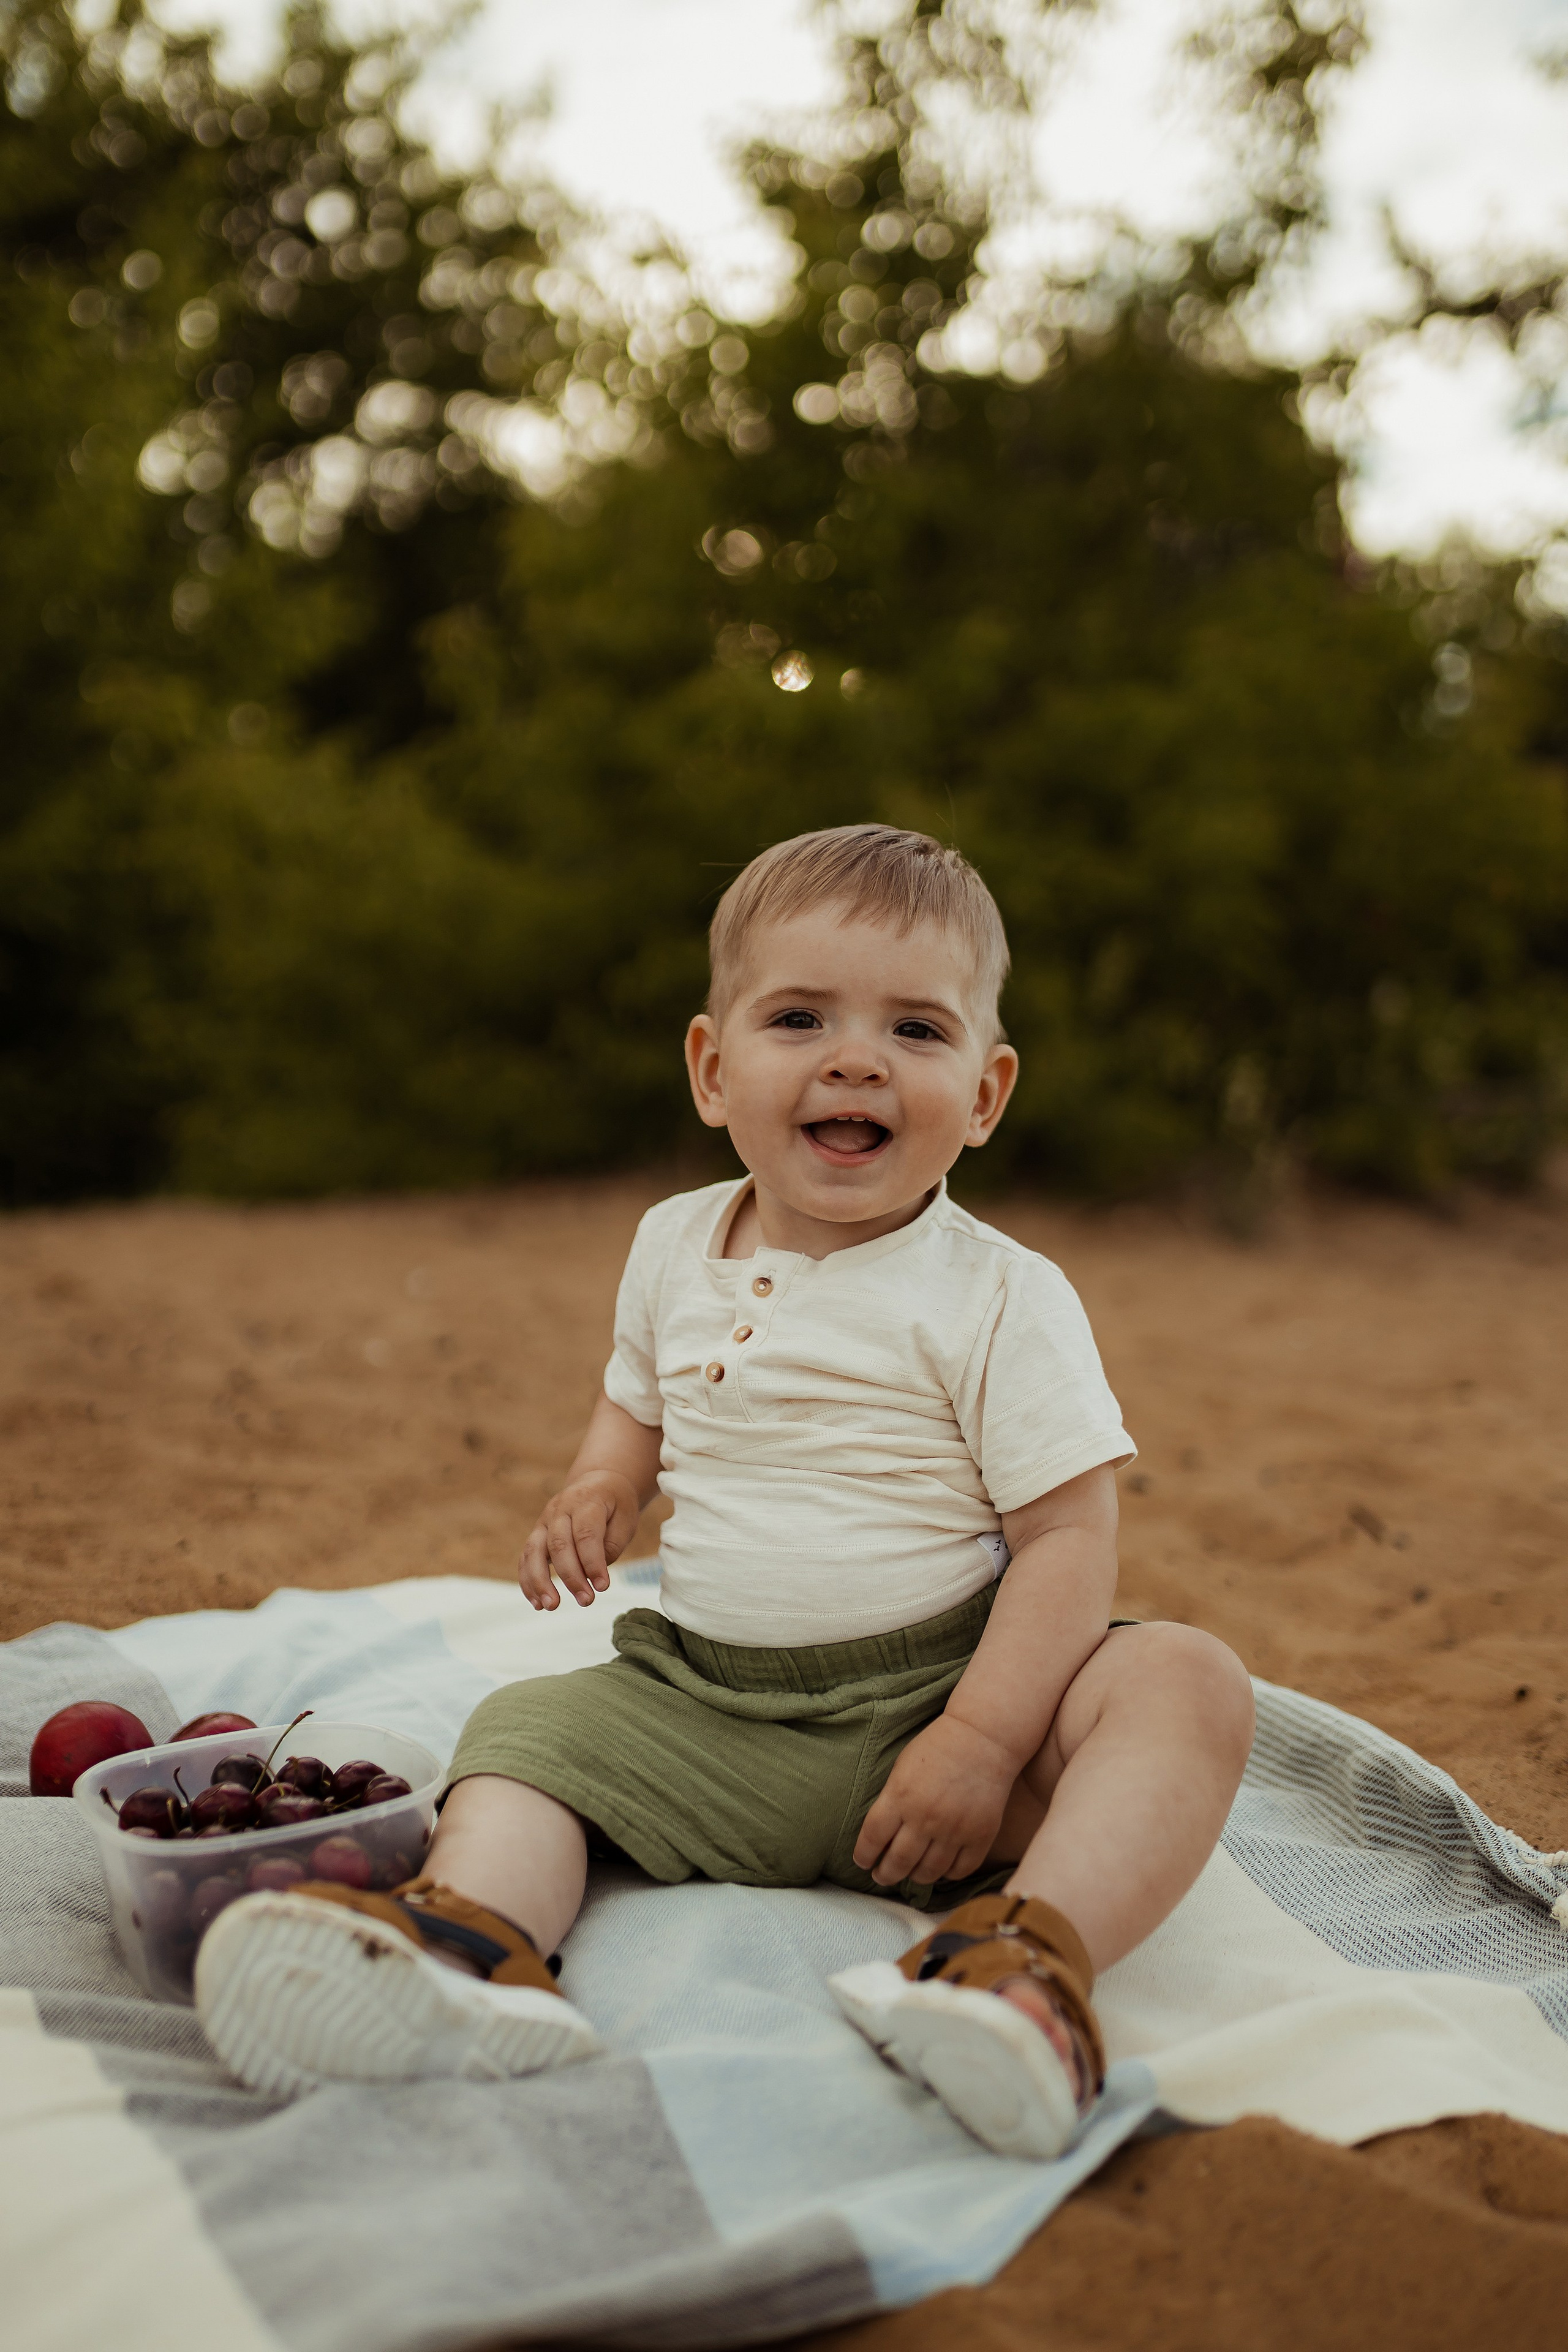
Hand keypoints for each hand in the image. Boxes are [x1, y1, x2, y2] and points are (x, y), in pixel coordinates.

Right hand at [519, 1471, 639, 1610]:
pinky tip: (537, 1603)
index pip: (586, 1534)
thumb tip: (592, 1575)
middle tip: (586, 1600)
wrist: (598, 1482)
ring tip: (551, 1606)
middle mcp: (560, 1509)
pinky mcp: (537, 1533)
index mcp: (586, 1500)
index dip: (593, 1562)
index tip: (603, 1586)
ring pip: (534, 1551)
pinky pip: (526, 1557)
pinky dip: (528, 1581)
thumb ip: (610, 1545)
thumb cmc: (615, 1504)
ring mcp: (544, 1521)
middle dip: (571, 1576)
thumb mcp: (625, 1519)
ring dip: (540, 1581)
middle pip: (559, 1544)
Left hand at [853, 1714, 1020, 1888]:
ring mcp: (955, 1830)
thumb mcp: (902, 1768)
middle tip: (882, 1876)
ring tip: (910, 1874)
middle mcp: (925, 1818)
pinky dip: (947, 1875)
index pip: (873, 1838)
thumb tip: (881, 1835)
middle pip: (898, 1862)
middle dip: (885, 1874)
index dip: (864, 1856)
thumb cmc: (937, 1747)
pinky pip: (960, 1870)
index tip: (863, 1862)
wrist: (983, 1738)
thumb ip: (891, 1800)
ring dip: (914, 1877)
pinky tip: (940, 1869)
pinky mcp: (980, 1836)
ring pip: (928, 1872)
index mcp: (900, 1796)